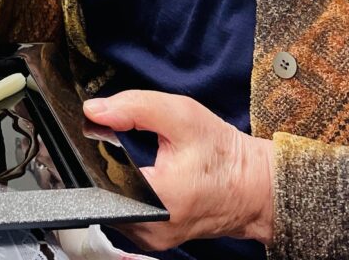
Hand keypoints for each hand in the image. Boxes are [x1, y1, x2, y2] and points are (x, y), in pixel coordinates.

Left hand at [83, 91, 274, 248]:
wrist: (254, 187)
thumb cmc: (223, 154)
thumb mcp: (181, 115)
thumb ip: (133, 107)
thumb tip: (93, 110)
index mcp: (158, 198)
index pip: (100, 175)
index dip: (94, 151)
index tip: (100, 133)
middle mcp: (152, 228)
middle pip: (102, 193)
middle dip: (102, 166)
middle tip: (116, 143)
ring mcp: (152, 239)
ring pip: (110, 207)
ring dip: (111, 182)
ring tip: (129, 159)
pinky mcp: (154, 240)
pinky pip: (125, 215)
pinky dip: (124, 195)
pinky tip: (136, 177)